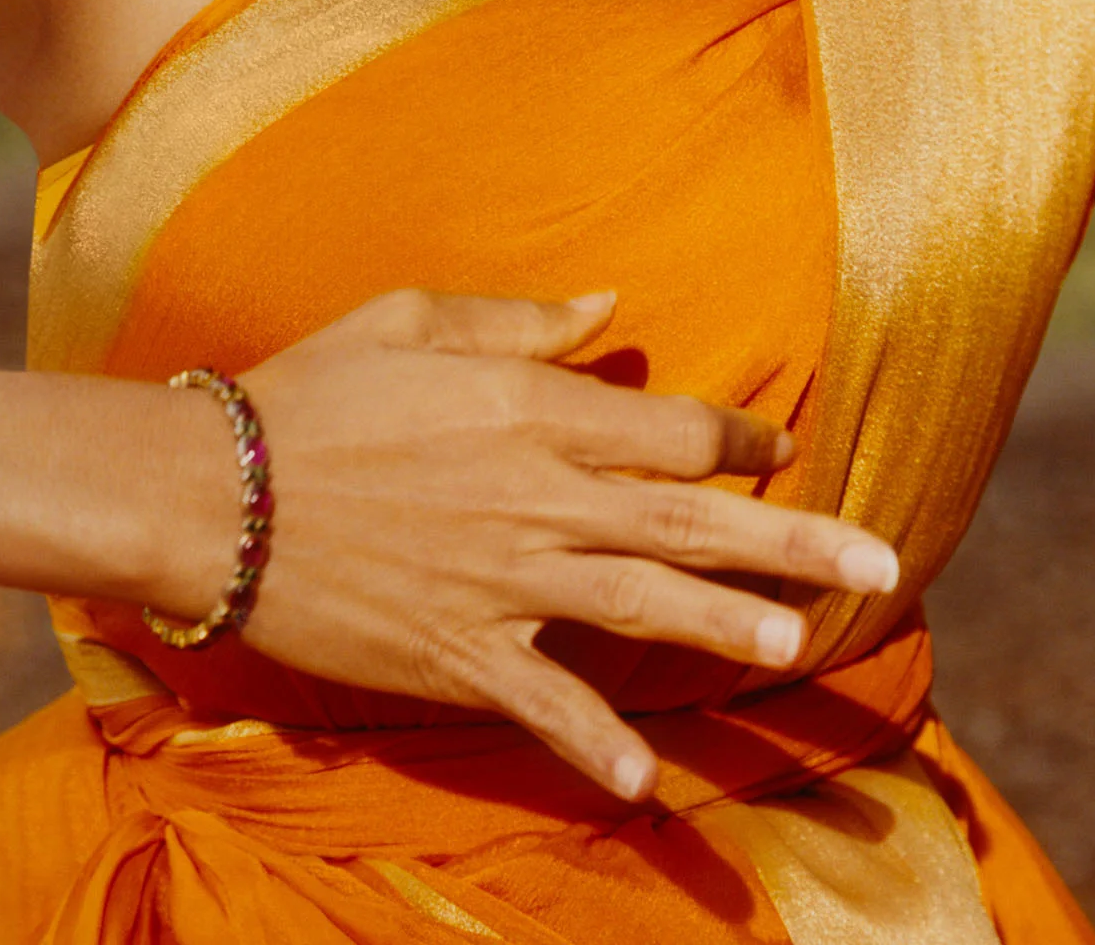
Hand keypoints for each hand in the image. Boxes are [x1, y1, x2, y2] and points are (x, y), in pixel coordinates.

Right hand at [160, 288, 899, 800]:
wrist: (212, 493)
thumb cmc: (315, 389)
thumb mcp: (416, 318)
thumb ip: (525, 317)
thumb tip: (611, 305)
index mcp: (536, 409)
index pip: (674, 430)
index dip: (741, 438)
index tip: (782, 448)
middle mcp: (538, 497)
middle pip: (689, 518)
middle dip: (792, 539)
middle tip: (881, 562)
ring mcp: (503, 582)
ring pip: (641, 603)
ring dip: (724, 623)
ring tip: (799, 644)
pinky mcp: (458, 652)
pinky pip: (541, 702)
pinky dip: (592, 745)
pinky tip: (648, 789)